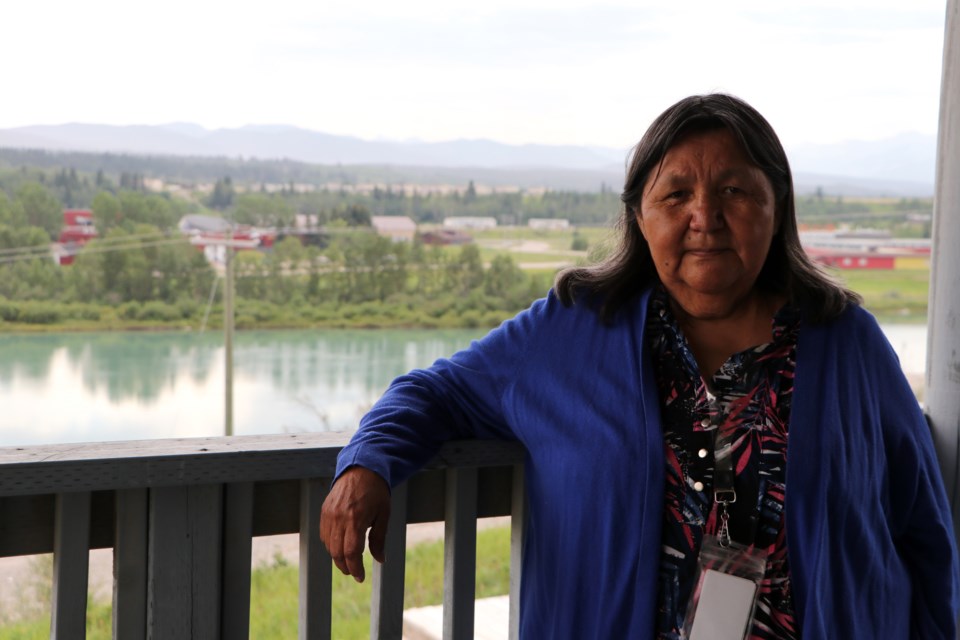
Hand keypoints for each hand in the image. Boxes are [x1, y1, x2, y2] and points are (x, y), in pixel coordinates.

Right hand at [319, 466, 390, 582]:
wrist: (361, 469)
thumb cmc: (376, 492)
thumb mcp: (384, 515)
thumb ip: (379, 539)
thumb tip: (380, 560)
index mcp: (356, 519)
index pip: (351, 552)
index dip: (355, 568)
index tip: (361, 577)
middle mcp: (339, 518)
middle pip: (337, 552)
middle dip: (345, 566)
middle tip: (354, 573)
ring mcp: (329, 514)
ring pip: (329, 545)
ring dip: (337, 557)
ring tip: (348, 561)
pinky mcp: (324, 511)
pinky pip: (323, 535)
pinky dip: (330, 545)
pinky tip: (340, 547)